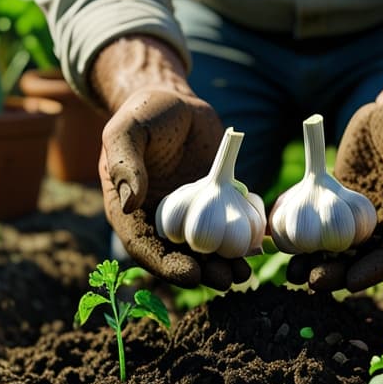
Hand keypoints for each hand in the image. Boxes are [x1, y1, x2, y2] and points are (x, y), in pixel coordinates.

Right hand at [94, 37, 250, 288]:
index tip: (190, 274)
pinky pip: (226, 227)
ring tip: (243, 273)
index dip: (166, 265)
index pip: (144, 247)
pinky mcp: (213, 204)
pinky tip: (257, 248)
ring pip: (203, 248)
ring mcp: (186, 215)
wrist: (176, 103)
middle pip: (177, 256)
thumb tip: (130, 203)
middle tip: (225, 280)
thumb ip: (125, 163)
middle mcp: (157, 219)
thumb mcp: (128, 131)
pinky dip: (239, 240)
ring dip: (222, 264)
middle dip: (201, 272)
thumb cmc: (145, 113)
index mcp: (129, 209)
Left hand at [288, 32, 382, 291]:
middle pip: (367, 260)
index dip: (375, 269)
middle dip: (341, 273)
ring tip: (294, 272)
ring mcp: (369, 219)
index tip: (352, 281)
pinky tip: (286, 246)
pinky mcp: (346, 207)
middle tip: (313, 281)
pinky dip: (309, 239)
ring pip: (345, 250)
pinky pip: (327, 228)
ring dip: (321, 262)